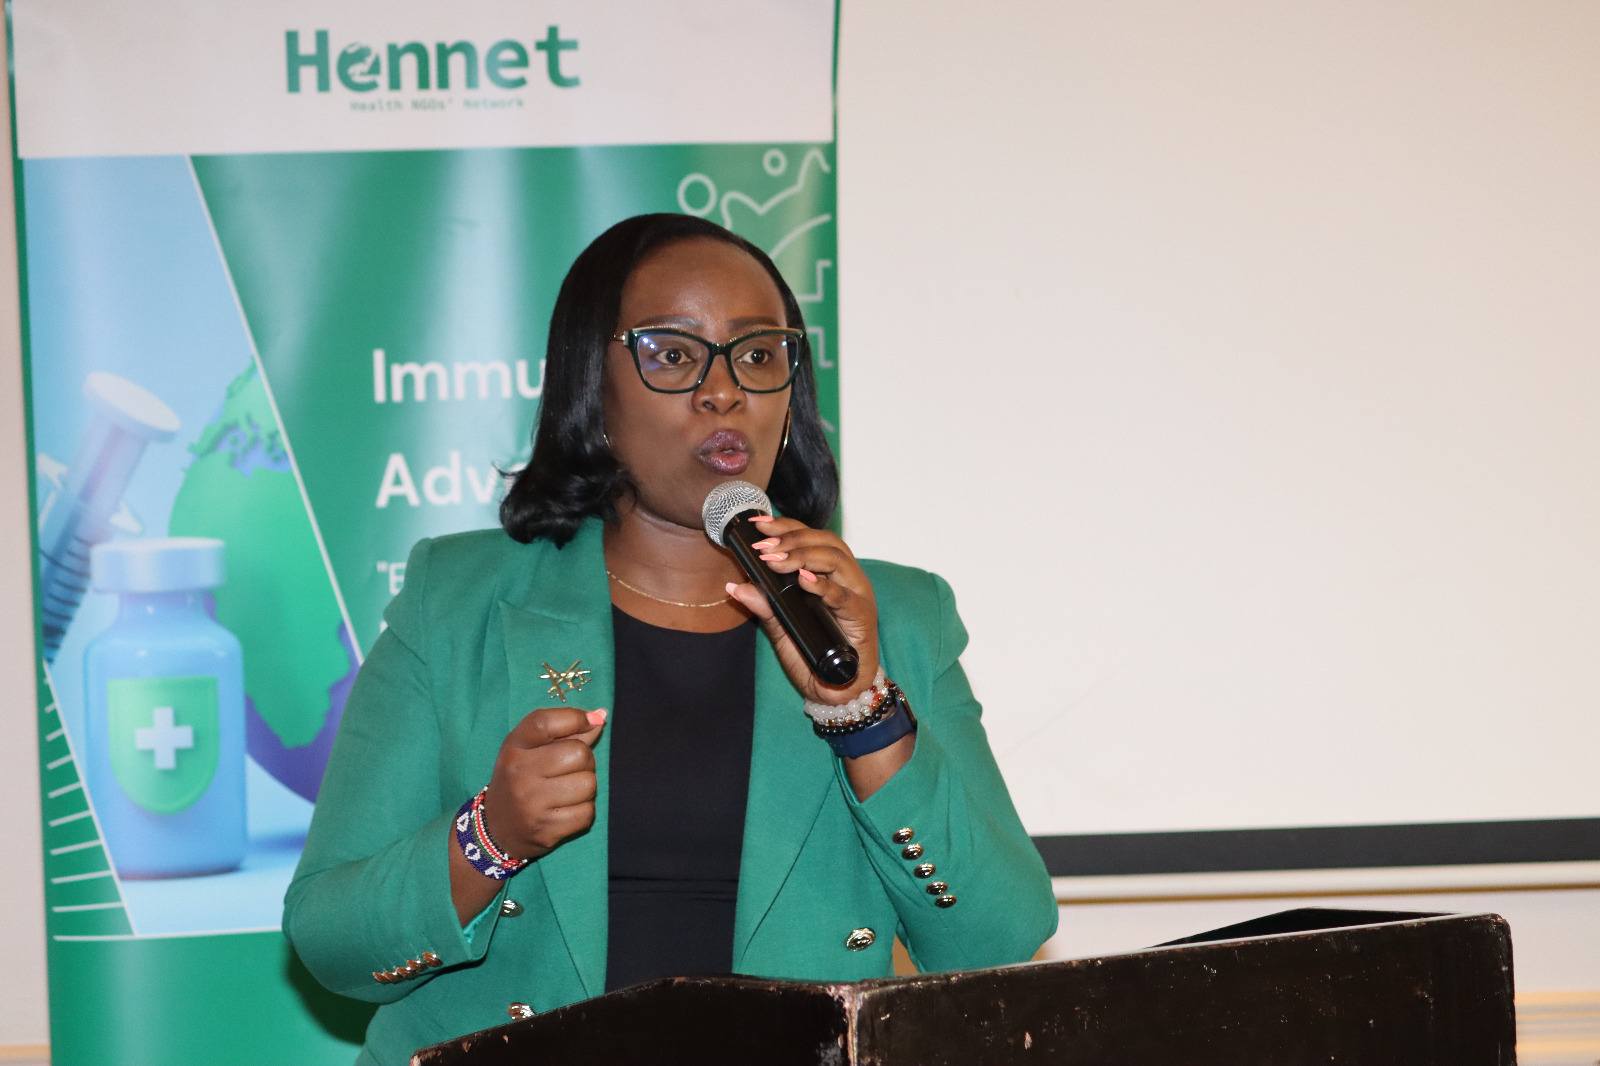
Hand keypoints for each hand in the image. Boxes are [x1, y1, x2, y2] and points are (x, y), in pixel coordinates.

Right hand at [482, 706, 605, 860]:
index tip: (591, 722)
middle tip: (570, 769)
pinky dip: (584, 811)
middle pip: (579, 754)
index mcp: (514, 747)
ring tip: (568, 791)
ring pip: (589, 784)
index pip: (545, 722)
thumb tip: (601, 716)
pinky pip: (587, 813)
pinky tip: (566, 810)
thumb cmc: (522, 778)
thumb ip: (567, 731)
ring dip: (586, 787)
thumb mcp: (532, 749)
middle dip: (585, 760)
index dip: (576, 718)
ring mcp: (531, 804)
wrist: (497, 828)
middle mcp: (519, 773)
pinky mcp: (545, 830)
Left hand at [723, 515, 880, 704]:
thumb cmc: (815, 657)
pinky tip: (804, 580)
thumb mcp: (783, 629)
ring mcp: (857, 595)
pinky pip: (844, 596)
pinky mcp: (862, 616)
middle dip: (792, 537)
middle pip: (825, 541)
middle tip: (764, 546)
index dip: (786, 526)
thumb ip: (764, 607)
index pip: (811, 537)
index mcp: (829, 574)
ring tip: (776, 560)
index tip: (758, 526)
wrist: (839, 692)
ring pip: (836, 559)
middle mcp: (846, 579)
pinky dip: (823, 586)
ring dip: (803, 555)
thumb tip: (735, 586)